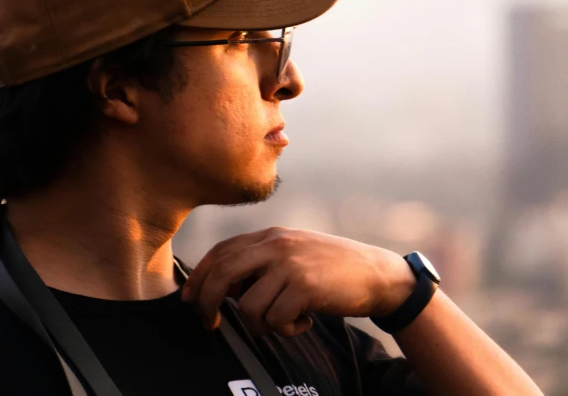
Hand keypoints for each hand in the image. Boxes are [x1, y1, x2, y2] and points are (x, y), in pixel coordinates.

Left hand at [181, 227, 416, 336]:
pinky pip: (276, 320)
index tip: (189, 299)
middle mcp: (277, 245)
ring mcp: (291, 264)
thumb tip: (226, 289)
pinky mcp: (305, 287)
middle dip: (208, 302)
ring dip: (261, 325)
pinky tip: (305, 322)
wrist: (377, 274)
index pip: (221, 252)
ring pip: (250, 306)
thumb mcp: (294, 253)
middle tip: (210, 323)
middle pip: (223, 273)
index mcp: (271, 236)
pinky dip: (287, 330)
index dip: (199, 277)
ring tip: (284, 321)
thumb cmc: (333, 269)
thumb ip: (262, 262)